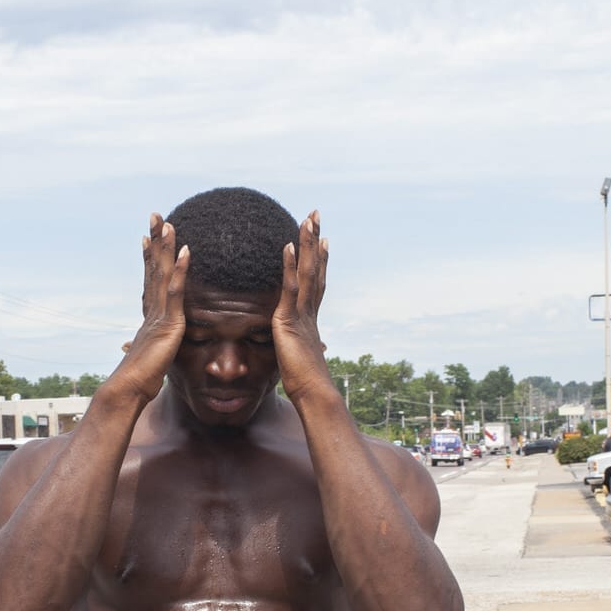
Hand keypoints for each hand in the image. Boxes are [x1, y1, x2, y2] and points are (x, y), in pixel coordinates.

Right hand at [105, 214, 190, 402]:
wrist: (129, 390)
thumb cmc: (139, 379)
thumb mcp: (150, 358)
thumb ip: (149, 348)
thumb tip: (136, 349)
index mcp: (151, 316)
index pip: (151, 280)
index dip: (150, 257)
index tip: (148, 237)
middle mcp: (152, 309)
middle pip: (154, 268)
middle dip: (155, 241)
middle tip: (156, 215)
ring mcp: (159, 314)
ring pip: (162, 273)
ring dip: (165, 247)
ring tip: (167, 222)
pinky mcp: (168, 323)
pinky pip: (176, 292)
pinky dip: (180, 271)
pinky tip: (186, 252)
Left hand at [274, 210, 334, 405]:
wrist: (314, 394)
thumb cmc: (308, 384)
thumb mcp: (303, 361)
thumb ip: (306, 350)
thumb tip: (317, 352)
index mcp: (309, 319)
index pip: (316, 284)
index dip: (321, 262)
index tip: (323, 242)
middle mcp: (309, 311)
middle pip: (315, 269)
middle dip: (315, 242)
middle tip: (315, 217)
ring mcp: (302, 313)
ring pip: (307, 272)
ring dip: (307, 244)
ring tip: (307, 220)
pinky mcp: (290, 319)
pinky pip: (290, 287)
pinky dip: (290, 266)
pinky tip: (288, 246)